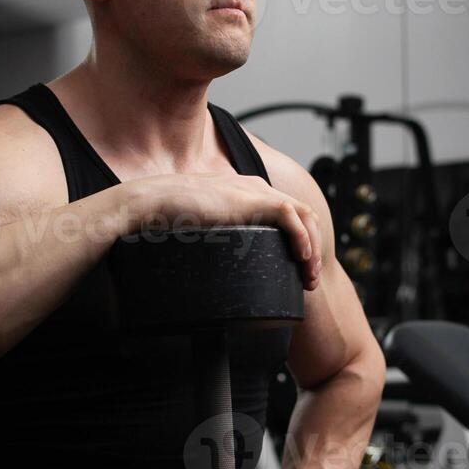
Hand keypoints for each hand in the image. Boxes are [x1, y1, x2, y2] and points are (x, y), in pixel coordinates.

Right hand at [126, 173, 321, 288]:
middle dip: (313, 249)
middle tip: (308, 279)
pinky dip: (302, 238)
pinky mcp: (251, 199)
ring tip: (308, 275)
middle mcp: (256, 188)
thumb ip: (222, 233)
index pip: (290, 214)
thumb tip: (224, 261)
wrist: (154, 203)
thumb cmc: (172, 216)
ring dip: (312, 248)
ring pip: (304, 216)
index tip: (299, 271)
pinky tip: (301, 257)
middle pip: (303, 215)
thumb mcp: (207, 226)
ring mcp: (255, 192)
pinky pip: (291, 216)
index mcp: (248, 193)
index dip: (302, 242)